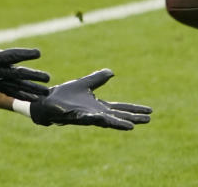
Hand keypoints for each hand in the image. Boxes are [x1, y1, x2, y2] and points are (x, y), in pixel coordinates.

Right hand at [0, 0, 49, 100]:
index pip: (13, 55)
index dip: (26, 54)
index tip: (38, 53)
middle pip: (18, 74)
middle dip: (33, 76)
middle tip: (47, 77)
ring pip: (17, 86)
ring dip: (32, 89)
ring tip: (46, 92)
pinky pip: (11, 92)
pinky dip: (23, 95)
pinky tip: (34, 99)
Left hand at [29, 69, 151, 129]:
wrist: (47, 101)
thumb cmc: (64, 95)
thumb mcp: (85, 84)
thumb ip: (97, 79)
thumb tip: (112, 72)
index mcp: (99, 106)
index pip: (121, 109)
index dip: (135, 110)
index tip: (150, 111)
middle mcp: (96, 114)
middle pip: (118, 117)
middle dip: (133, 118)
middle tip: (149, 120)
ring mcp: (86, 116)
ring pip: (106, 121)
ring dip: (119, 123)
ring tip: (132, 126)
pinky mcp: (75, 116)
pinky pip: (87, 118)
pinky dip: (96, 119)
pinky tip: (103, 119)